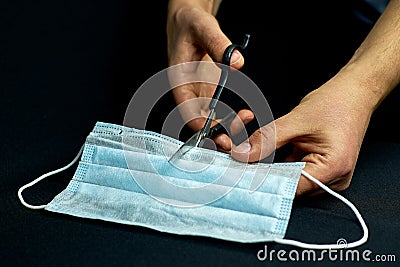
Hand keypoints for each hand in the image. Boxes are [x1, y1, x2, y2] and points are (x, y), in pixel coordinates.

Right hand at [166, 3, 253, 150]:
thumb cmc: (189, 24)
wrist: (190, 21)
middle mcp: (188, 91)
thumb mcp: (202, 28)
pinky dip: (230, 118)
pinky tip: (245, 115)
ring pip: (209, 120)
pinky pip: (218, 111)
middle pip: (198, 120)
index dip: (199, 124)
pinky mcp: (209, 92)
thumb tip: (236, 62)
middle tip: (235, 138)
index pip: (186, 109)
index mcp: (179, 81)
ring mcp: (198, 93)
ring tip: (245, 122)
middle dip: (215, 133)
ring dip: (225, 128)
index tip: (217, 132)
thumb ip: (218, 43)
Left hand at [232, 70, 375, 196]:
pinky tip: (271, 152)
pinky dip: (282, 163)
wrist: (355, 93)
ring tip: (258, 153)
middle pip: (289, 186)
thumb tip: (242, 153)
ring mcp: (330, 176)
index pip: (291, 187)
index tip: (242, 172)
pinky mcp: (323, 169)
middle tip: (243, 160)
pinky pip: (296, 172)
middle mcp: (334, 179)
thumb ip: (268, 139)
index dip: (265, 180)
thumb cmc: (335, 102)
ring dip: (273, 167)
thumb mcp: (296, 120)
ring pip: (290, 179)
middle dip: (266, 173)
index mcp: (333, 168)